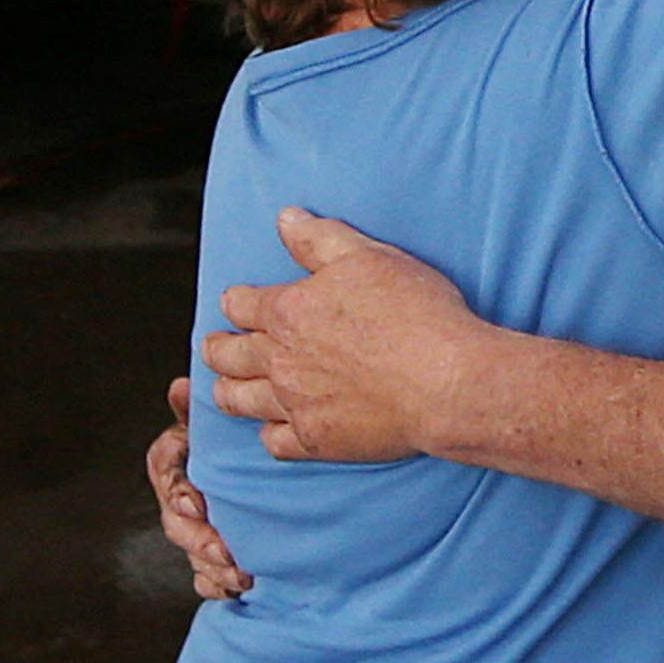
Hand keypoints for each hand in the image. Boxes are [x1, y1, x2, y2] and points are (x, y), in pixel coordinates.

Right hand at [148, 376, 248, 598]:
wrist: (257, 471)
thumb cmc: (231, 440)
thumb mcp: (217, 421)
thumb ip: (198, 409)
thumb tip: (181, 388)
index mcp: (176, 458)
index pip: (164, 470)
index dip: (176, 489)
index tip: (195, 503)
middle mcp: (178, 496)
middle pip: (176, 522)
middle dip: (199, 540)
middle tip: (225, 551)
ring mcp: (191, 528)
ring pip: (190, 553)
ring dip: (211, 568)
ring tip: (241, 575)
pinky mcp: (207, 556)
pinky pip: (203, 578)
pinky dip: (217, 586)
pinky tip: (236, 589)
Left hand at [205, 210, 492, 462]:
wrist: (447, 382)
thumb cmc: (415, 314)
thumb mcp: (369, 257)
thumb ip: (320, 239)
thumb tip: (285, 219)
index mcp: (289, 311)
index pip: (240, 304)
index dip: (235, 302)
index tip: (235, 303)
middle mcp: (282, 360)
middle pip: (227, 355)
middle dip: (218, 348)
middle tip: (216, 348)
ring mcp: (296, 404)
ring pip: (239, 400)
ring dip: (228, 391)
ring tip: (225, 389)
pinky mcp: (317, 441)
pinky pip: (274, 442)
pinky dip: (268, 434)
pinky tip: (273, 429)